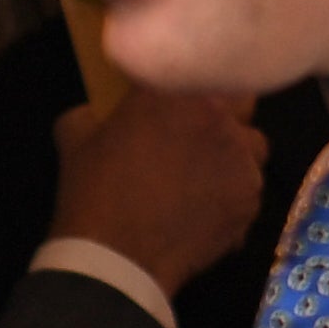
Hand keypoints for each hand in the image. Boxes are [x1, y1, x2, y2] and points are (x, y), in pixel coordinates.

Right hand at [48, 86, 265, 291]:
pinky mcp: (250, 198)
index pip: (197, 69)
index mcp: (174, 91)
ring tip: (209, 178)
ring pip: (253, 147)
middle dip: (226, 113)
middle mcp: (219, 116)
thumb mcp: (75, 139)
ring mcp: (241, 158)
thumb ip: (90, 113)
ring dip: (236, 156)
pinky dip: (233, 198)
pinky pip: (249, 190)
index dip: (191, 86)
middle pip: (241, 101)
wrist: (116, 257)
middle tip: (199, 134)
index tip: (175, 102)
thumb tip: (93, 112)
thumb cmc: (92, 191)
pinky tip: (206, 213)